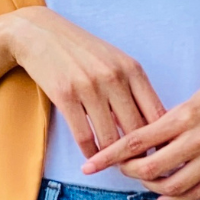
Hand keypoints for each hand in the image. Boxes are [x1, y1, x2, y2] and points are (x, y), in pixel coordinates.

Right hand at [8, 8, 165, 156]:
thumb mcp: (114, 61)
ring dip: (112, 157)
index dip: (160, 139)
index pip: (157, 113)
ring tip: (113, 164)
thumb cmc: (81, 50)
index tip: (158, 153)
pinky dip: (90, 153)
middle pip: (136, 130)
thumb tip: (149, 126)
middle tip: (135, 166)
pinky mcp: (65, 96)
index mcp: (132, 69)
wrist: (40, 33)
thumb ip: (133, 89)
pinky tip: (92, 157)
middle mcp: (114, 77)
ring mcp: (89, 86)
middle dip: (137, 154)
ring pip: (110, 138)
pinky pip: (84, 136)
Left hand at [83, 70, 199, 199]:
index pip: (137, 140)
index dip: (110, 156)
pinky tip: (164, 197)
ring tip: (144, 181)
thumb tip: (140, 140)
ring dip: (151, 188)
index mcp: (186, 116)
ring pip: (173, 186)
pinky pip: (197, 194)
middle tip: (123, 169)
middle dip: (130, 173)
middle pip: (152, 169)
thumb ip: (168, 121)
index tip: (91, 165)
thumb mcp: (194, 99)